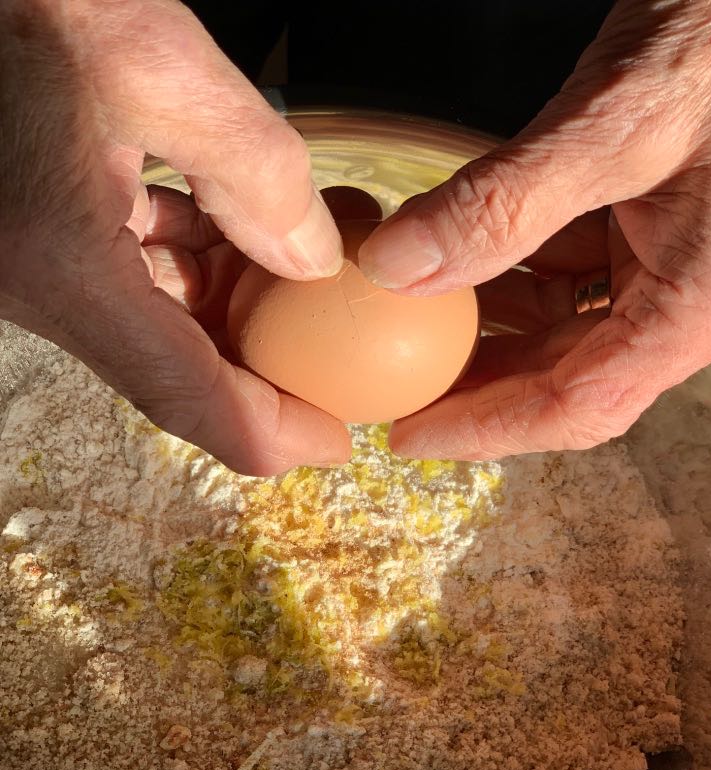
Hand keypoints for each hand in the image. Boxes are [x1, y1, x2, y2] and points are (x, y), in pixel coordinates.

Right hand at [0, 0, 349, 475]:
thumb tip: (314, 260)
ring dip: (236, 308)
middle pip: (179, 373)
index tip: (340, 438)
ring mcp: (34, 271)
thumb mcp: (150, 61)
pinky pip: (130, 283)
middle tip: (345, 347)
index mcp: (63, 268)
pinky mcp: (37, 240)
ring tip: (308, 271)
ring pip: (159, 329)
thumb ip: (253, 169)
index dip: (275, 433)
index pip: (190, 398)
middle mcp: (39, 292)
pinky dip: (194, 267)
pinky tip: (238, 229)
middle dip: (268, 365)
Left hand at [359, 0, 710, 459]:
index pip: (581, 402)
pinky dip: (525, 273)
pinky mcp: (676, 232)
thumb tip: (398, 266)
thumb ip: (503, 203)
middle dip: (482, 382)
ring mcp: (695, 269)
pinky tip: (467, 262)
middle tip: (401, 384)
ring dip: (499, 327)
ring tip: (419, 325)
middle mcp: (707, 302)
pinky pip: (589, 275)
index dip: (486, 428)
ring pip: (577, 329)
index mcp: (710, 299)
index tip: (411, 434)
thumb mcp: (616, 118)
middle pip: (574, 376)